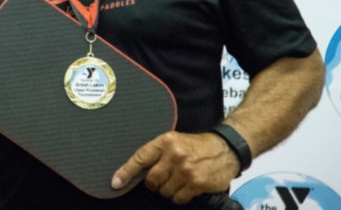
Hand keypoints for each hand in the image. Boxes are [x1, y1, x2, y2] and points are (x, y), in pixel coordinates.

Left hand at [111, 131, 240, 203]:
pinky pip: (178, 198)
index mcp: (165, 142)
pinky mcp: (196, 183)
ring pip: (164, 191)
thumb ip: (158, 154)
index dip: (126, 172)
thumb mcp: (175, 141)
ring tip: (178, 180)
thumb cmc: (197, 146)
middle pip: (151, 180)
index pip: (140, 158)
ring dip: (168, 190)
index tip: (116, 182)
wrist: (224, 149)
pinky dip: (179, 196)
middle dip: (154, 184)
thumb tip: (138, 172)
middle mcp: (174, 155)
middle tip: (163, 179)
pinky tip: (187, 187)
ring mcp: (186, 170)